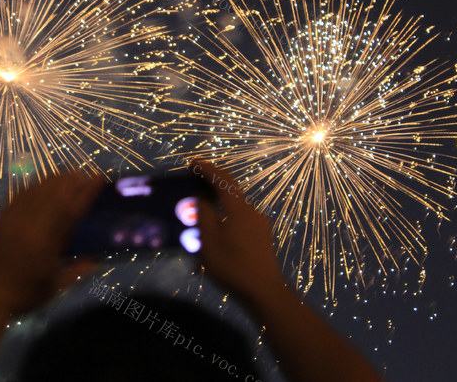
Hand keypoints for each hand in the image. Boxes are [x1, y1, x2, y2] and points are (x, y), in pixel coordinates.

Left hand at [0, 171, 105, 317]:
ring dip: (51, 181)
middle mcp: (29, 227)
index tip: (97, 178)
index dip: (86, 192)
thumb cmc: (22, 296)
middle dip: (70, 181)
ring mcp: (11, 221)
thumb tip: (97, 262)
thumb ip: (76, 272)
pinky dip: (29, 188)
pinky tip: (36, 185)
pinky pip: (16, 198)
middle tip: (83, 173)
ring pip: (35, 193)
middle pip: (53, 196)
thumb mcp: (53, 288)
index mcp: (46, 243)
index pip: (71, 211)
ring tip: (64, 175)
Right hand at [193, 161, 286, 302]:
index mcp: (239, 209)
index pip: (222, 180)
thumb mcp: (208, 240)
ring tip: (200, 209)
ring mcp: (259, 224)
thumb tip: (201, 196)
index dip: (206, 168)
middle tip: (193, 183)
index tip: (191, 164)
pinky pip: (239, 218)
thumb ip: (203, 214)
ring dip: (218, 203)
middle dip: (211, 184)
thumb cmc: (233, 265)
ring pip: (234, 207)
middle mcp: (252, 211)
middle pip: (230, 191)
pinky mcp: (261, 237)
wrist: (264, 292)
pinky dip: (225, 216)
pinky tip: (215, 230)